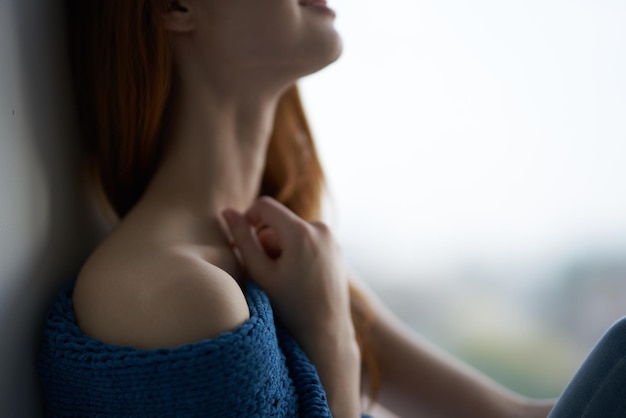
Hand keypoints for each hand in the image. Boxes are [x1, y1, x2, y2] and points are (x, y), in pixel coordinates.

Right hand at [223, 197, 360, 416]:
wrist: (326, 333)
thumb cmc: (290, 307)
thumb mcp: (260, 273)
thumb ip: (242, 239)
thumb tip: (227, 212)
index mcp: (301, 231)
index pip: (265, 206)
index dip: (247, 219)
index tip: (241, 243)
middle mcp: (321, 229)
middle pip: (279, 223)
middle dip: (266, 243)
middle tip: (266, 275)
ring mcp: (331, 239)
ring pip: (292, 233)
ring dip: (281, 251)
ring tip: (283, 281)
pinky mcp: (336, 249)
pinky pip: (307, 242)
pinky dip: (296, 255)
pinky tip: (297, 281)